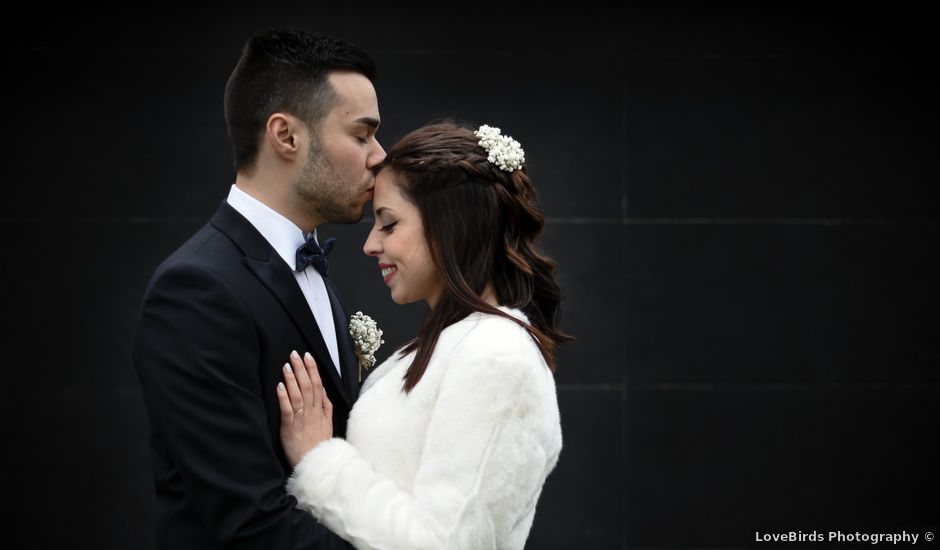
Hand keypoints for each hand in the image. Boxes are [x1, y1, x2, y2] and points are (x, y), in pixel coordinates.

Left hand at [277, 351, 332, 466]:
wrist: (316, 464)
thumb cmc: (319, 445)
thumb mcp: (328, 424)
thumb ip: (326, 407)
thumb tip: (324, 390)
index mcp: (321, 410)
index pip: (318, 385)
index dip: (312, 370)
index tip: (308, 356)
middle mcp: (312, 412)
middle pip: (308, 386)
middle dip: (301, 369)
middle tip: (294, 354)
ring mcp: (301, 420)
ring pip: (298, 395)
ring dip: (292, 379)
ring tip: (286, 366)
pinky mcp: (290, 429)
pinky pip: (287, 411)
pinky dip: (284, 397)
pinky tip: (280, 386)